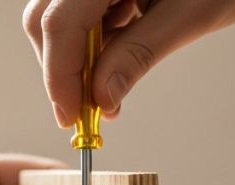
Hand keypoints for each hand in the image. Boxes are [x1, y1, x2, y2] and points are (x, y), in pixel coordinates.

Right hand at [23, 0, 234, 126]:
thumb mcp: (188, 17)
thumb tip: (101, 98)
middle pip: (46, 20)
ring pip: (57, 22)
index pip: (60, 21)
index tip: (71, 116)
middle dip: (63, 71)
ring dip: (77, 63)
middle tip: (87, 113)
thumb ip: (138, 55)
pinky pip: (78, 19)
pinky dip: (91, 49)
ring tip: (107, 92)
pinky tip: (113, 65)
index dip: (60, 74)